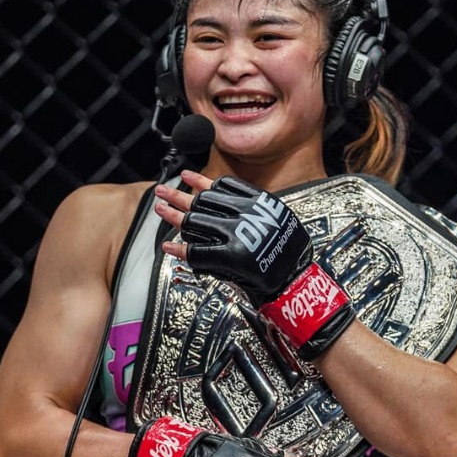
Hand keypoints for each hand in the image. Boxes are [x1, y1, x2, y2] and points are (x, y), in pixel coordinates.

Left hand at [155, 171, 355, 358]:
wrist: (297, 282)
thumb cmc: (289, 253)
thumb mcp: (278, 218)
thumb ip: (254, 208)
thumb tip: (226, 199)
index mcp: (258, 202)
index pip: (221, 185)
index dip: (200, 180)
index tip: (185, 175)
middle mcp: (246, 214)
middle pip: (203, 202)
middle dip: (179, 196)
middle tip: (162, 192)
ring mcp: (236, 235)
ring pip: (195, 221)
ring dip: (173, 215)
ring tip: (160, 208)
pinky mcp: (229, 258)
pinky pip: (197, 252)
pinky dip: (180, 249)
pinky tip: (168, 246)